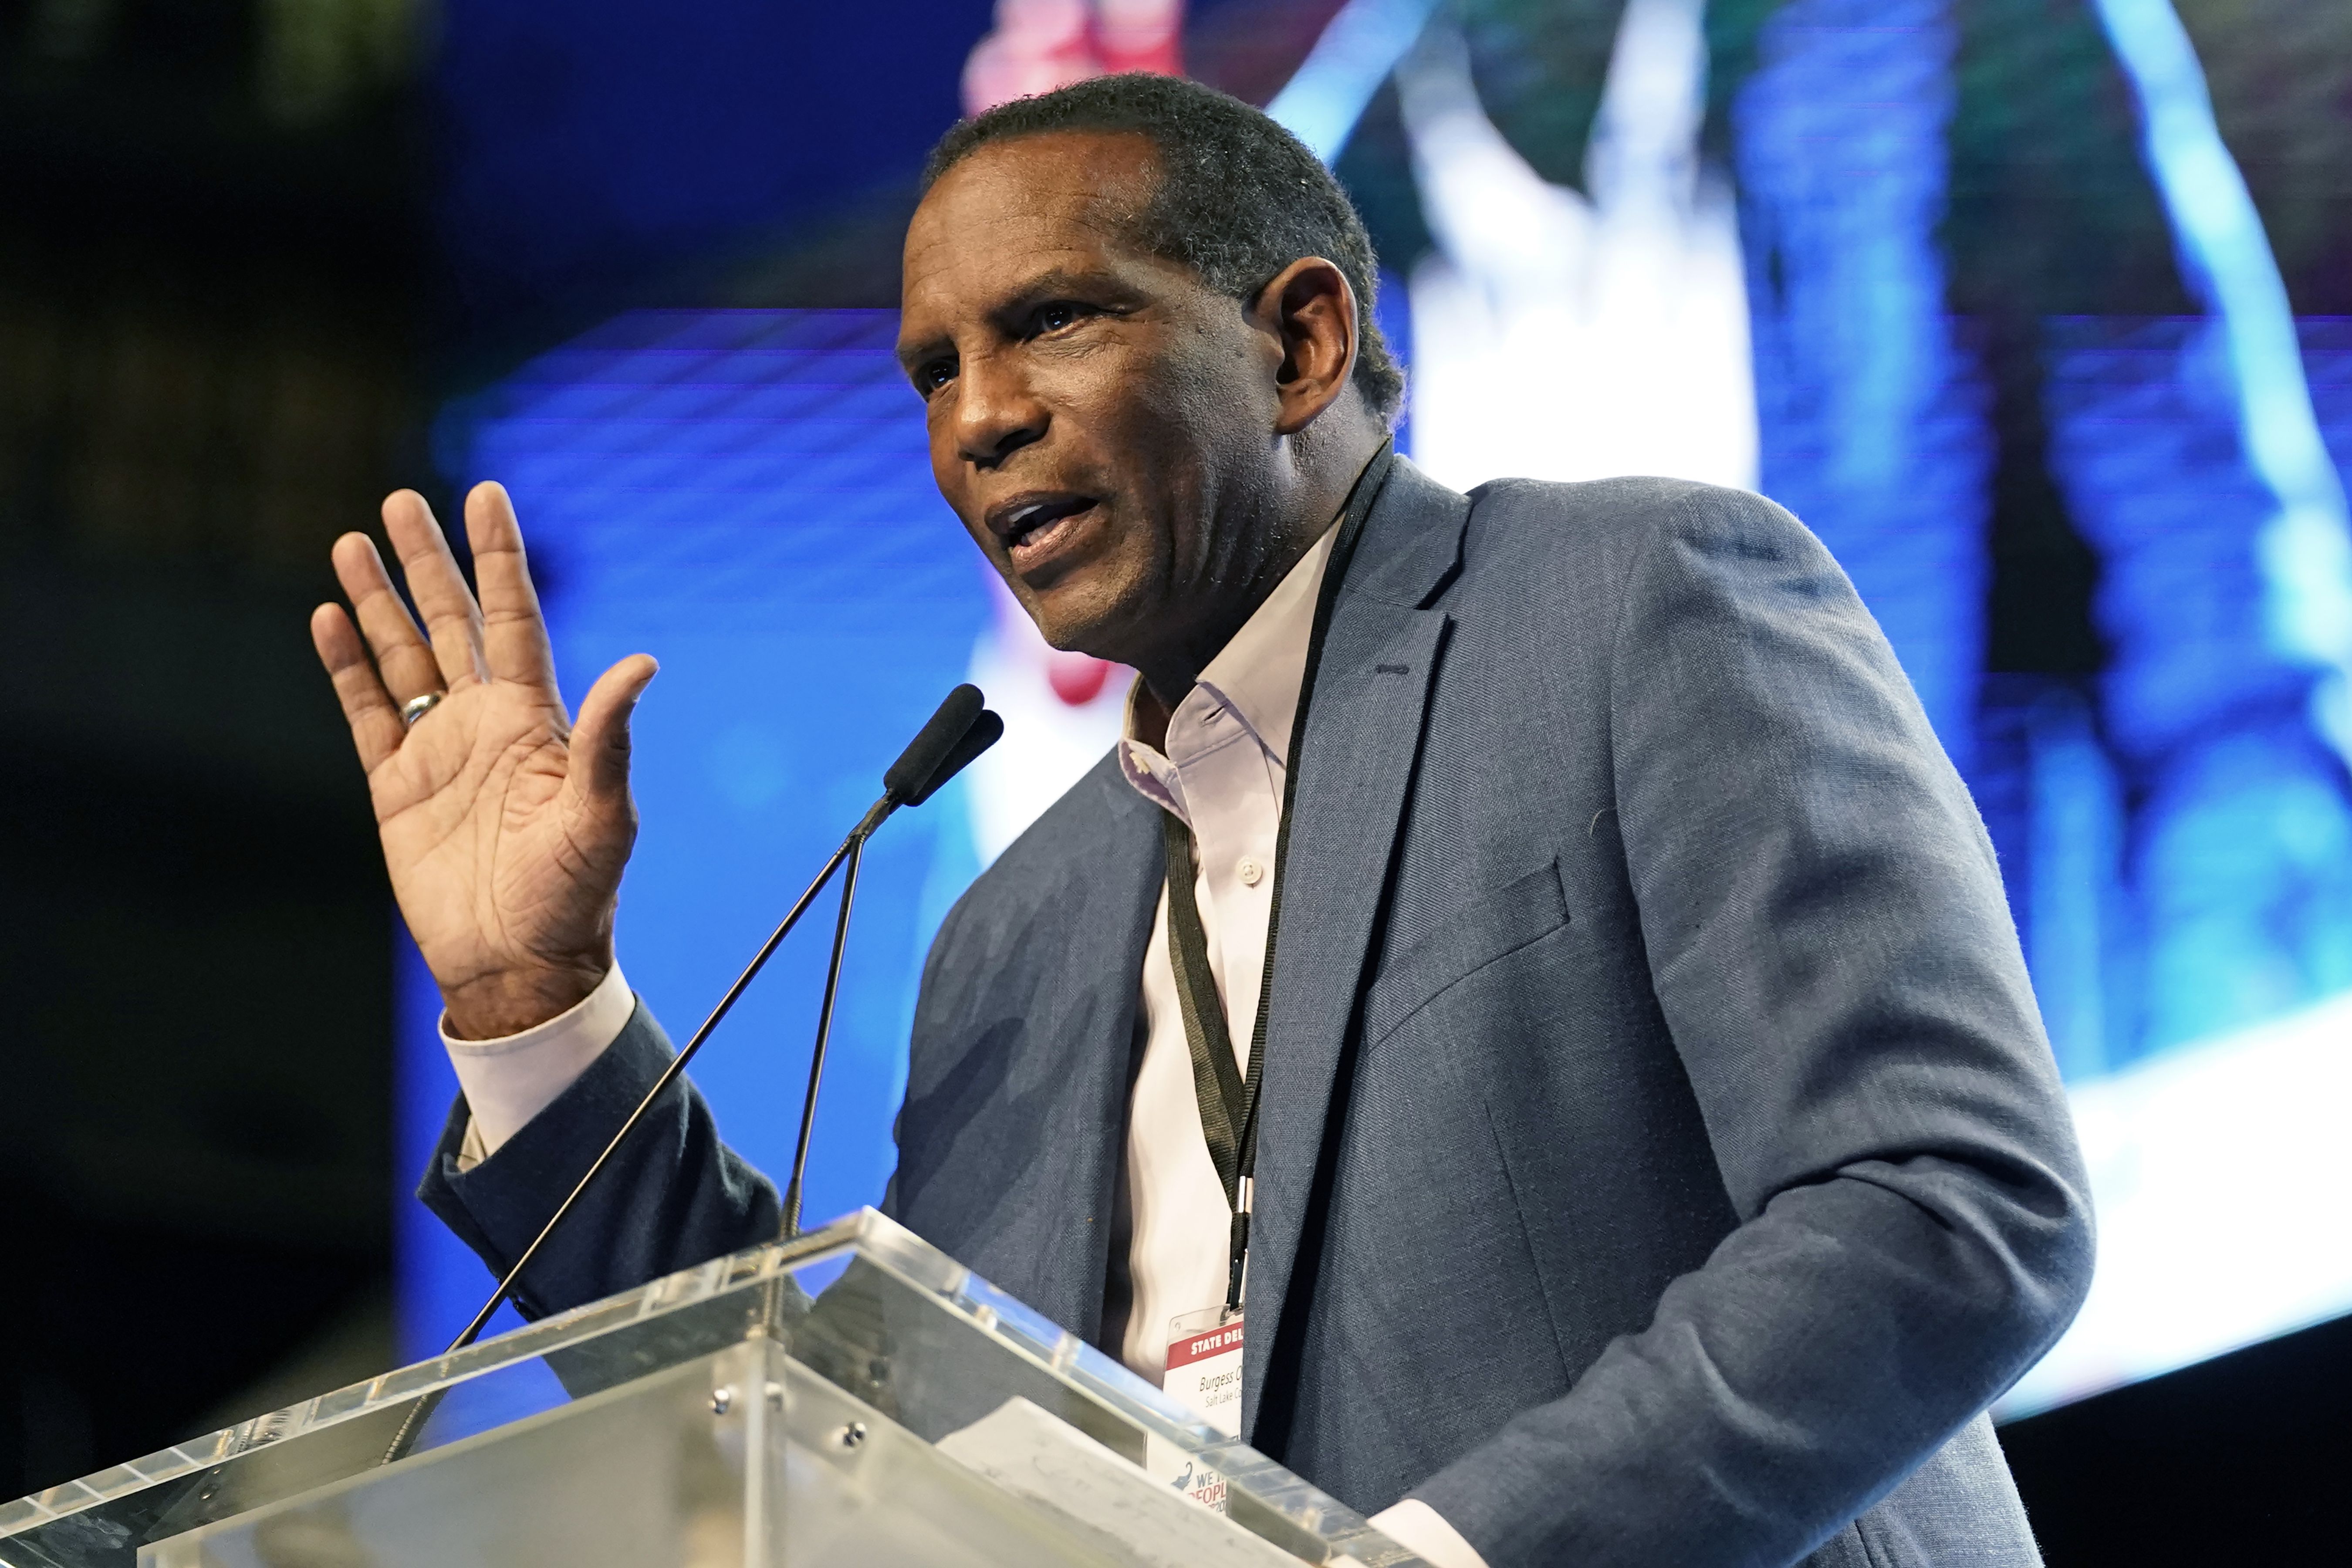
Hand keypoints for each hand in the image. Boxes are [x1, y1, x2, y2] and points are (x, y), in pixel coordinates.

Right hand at [311, 483, 657, 1038]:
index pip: (514, 618)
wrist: (522, 965)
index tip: (488, 495)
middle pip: (452, 622)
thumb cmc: (576, 897)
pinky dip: (347, 666)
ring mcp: (438, 752)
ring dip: (378, 603)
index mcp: (536, 720)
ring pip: (402, 658)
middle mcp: (485, 724)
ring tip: (351, 541)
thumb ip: (610, 739)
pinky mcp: (396, 790)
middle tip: (402, 500)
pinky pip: (366, 713)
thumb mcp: (602, 816)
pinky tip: (329, 619)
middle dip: (428, 563)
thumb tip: (644, 663)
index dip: (499, 558)